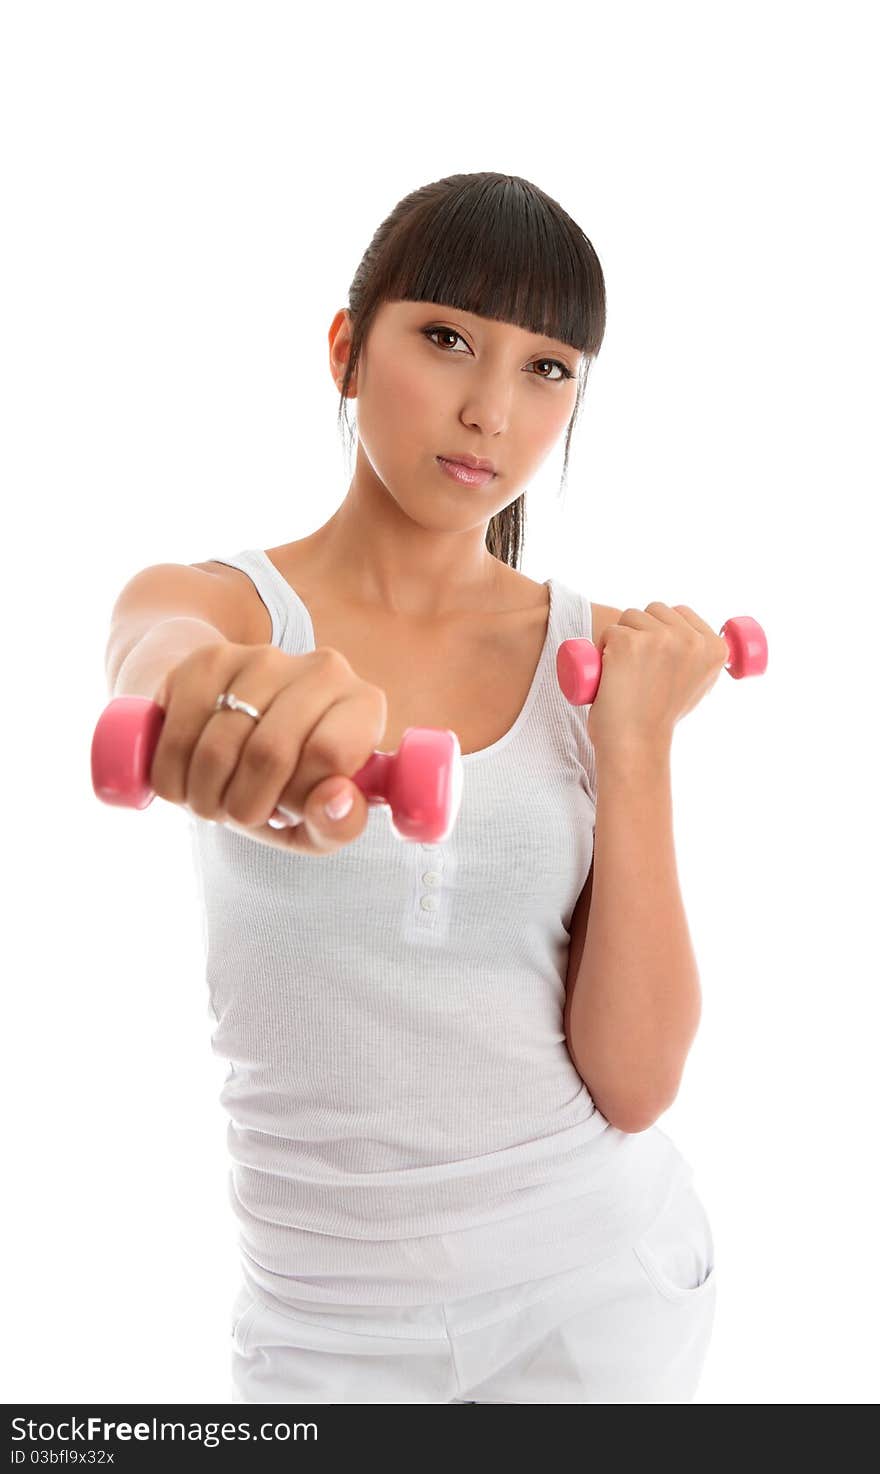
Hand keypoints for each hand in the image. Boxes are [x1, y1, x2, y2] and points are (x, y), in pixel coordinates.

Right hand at [151, 641, 386, 854]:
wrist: (236, 736)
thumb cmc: (289, 786)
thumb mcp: (320, 821)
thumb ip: (339, 824)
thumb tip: (335, 799)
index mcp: (363, 705)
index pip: (328, 754)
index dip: (299, 799)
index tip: (290, 809)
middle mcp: (322, 669)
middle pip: (269, 753)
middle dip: (245, 806)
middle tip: (242, 814)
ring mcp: (264, 657)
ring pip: (218, 749)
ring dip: (205, 798)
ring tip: (215, 800)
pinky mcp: (209, 658)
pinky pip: (177, 736)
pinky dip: (173, 779)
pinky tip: (187, 780)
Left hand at [587, 603, 729, 755]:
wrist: (636, 743)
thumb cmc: (659, 718)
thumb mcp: (698, 685)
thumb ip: (701, 660)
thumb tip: (702, 639)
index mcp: (715, 648)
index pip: (681, 613)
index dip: (663, 630)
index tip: (657, 659)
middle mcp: (691, 639)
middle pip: (655, 609)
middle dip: (642, 630)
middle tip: (639, 669)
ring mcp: (660, 638)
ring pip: (630, 616)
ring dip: (621, 637)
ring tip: (626, 672)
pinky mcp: (628, 641)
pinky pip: (609, 631)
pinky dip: (602, 648)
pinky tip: (611, 674)